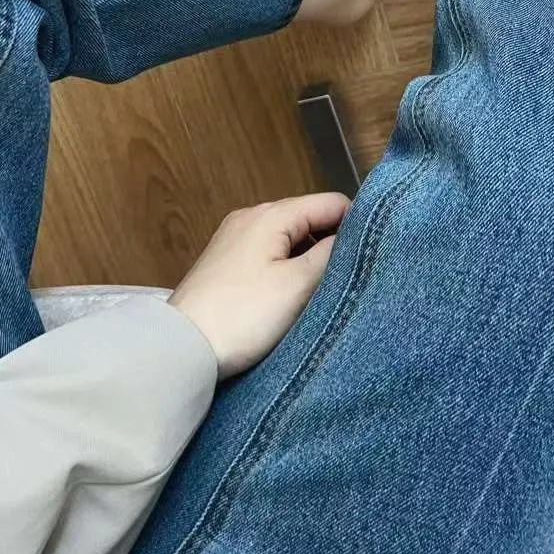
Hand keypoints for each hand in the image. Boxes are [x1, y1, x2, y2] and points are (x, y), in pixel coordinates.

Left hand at [168, 193, 348, 377]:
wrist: (182, 350)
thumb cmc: (243, 316)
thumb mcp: (299, 285)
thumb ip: (332, 254)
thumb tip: (353, 236)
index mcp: (271, 214)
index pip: (331, 203)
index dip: (356, 227)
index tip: (371, 258)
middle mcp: (250, 217)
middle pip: (309, 219)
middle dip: (331, 245)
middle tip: (348, 280)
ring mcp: (234, 239)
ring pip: (289, 239)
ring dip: (308, 261)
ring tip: (321, 292)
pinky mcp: (225, 264)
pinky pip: (269, 255)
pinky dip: (286, 270)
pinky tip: (291, 297)